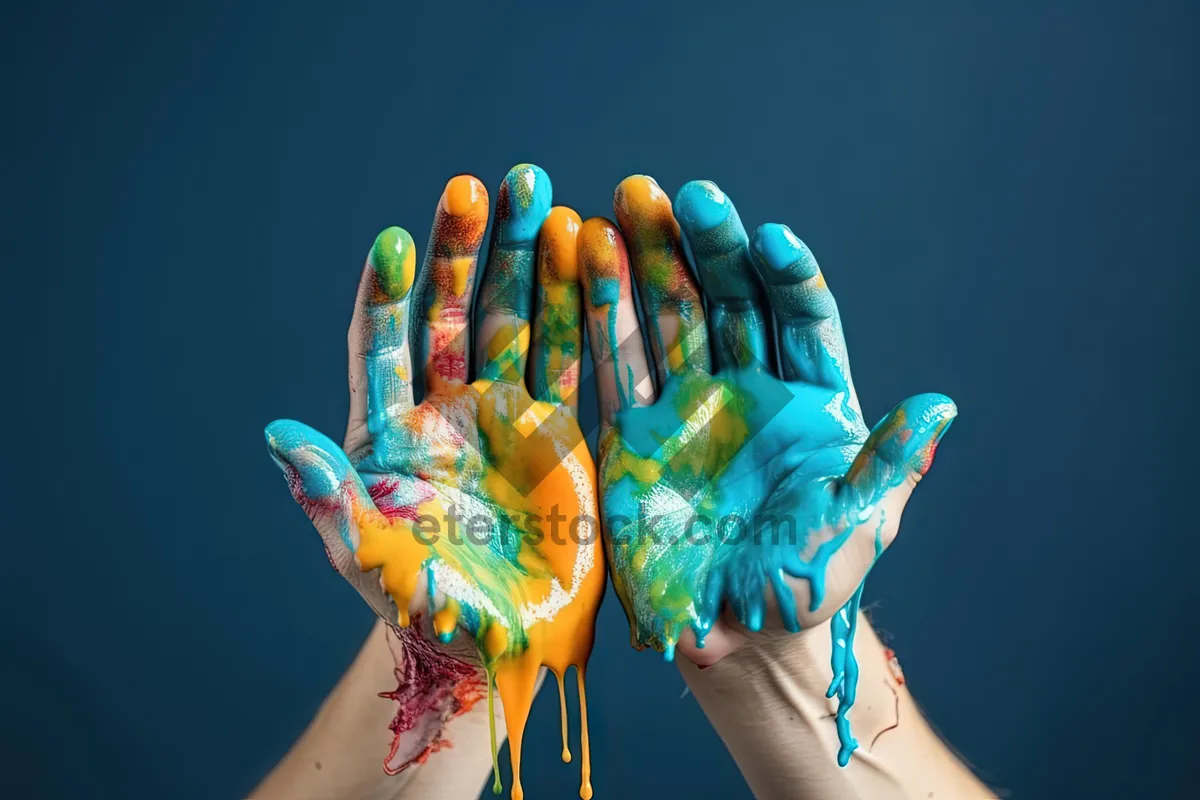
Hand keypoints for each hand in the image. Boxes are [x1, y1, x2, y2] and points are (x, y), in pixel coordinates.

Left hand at [265, 165, 603, 799]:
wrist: (498, 641)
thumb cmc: (422, 605)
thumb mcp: (368, 557)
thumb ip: (328, 498)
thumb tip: (275, 435)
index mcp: (393, 431)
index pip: (385, 344)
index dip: (388, 296)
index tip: (395, 243)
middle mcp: (450, 410)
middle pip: (457, 311)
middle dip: (469, 248)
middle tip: (487, 183)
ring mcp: (509, 416)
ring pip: (521, 321)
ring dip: (533, 260)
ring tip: (547, 196)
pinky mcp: (563, 434)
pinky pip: (576, 359)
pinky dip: (586, 310)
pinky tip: (596, 254)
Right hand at [578, 176, 954, 764]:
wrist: (739, 635)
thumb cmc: (811, 582)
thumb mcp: (857, 527)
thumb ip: (889, 465)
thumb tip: (942, 405)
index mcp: (815, 401)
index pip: (804, 319)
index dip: (789, 277)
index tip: (770, 238)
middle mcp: (751, 388)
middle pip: (731, 300)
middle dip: (710, 246)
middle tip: (685, 194)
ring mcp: (691, 405)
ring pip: (670, 318)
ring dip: (648, 261)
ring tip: (623, 201)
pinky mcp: (636, 434)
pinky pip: (617, 366)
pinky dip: (600, 315)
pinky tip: (585, 257)